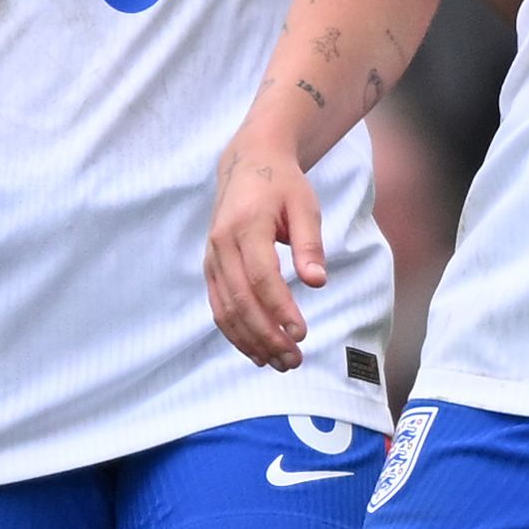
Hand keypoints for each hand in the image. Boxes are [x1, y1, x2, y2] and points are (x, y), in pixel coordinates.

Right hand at [205, 136, 325, 369]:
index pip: (261, 277)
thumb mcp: (305, 205)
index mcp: (246, 225)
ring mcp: (212, 258)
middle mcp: (222, 244)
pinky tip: (257, 352)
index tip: (302, 334)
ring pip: (226, 310)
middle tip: (294, 360)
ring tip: (280, 364)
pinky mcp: (211, 268)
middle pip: (241, 300)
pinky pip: (219, 307)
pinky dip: (235, 334)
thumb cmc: (282, 185)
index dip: (280, 309)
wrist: (247, 164)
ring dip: (251, 341)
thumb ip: (310, 243)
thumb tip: (317, 282)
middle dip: (267, 335)